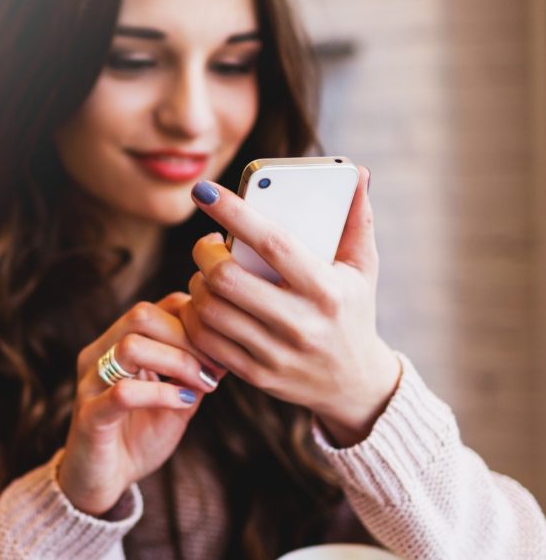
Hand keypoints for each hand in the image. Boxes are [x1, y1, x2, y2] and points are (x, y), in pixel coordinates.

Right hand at [58, 293, 224, 515]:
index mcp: (116, 344)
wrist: (102, 484)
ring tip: (201, 384)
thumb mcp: (175, 401)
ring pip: (131, 346)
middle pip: (142, 315)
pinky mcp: (89, 416)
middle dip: (188, 337)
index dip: (193, 319)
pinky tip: (182, 403)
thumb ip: (193, 374)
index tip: (220, 348)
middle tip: (214, 367)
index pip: (156, 306)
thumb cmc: (137, 438)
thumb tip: (227, 348)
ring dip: (177, 362)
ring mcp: (90, 383)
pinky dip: (161, 393)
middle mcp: (98, 354)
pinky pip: (123, 392)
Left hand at [180, 168, 400, 446]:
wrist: (355, 386)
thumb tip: (358, 173)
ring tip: (206, 275)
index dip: (233, 213)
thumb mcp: (363, 269)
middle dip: (205, 254)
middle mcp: (301, 324)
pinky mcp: (257, 375)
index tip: (205, 191)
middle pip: (228, 279)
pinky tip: (204, 304)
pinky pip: (207, 342)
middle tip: (209, 246)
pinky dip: (196, 317)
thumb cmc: (353, 313)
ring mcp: (276, 354)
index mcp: (326, 291)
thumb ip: (356, 222)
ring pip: (211, 310)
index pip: (272, 243)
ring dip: (197, 284)